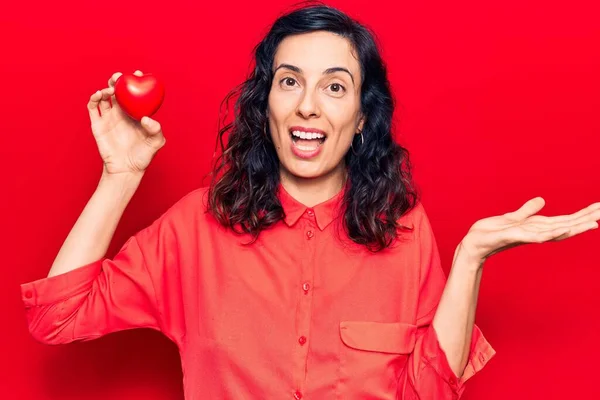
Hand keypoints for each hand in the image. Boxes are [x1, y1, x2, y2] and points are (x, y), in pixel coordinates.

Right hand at [87, 70, 165, 175]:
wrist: (126, 169)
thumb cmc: (143, 156)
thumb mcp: (156, 143)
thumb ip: (155, 130)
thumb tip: (146, 118)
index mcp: (135, 113)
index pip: (135, 93)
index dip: (136, 81)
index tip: (138, 73)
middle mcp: (121, 112)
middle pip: (118, 90)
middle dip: (117, 80)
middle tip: (119, 77)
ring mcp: (108, 117)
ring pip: (104, 96)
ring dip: (105, 88)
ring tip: (110, 89)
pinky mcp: (97, 124)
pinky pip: (93, 107)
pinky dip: (94, 98)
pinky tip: (99, 95)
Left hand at [459, 197, 599, 264]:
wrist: (474, 244)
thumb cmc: (492, 233)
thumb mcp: (512, 218)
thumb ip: (528, 211)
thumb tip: (542, 200)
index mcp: (537, 227)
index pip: (565, 220)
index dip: (583, 215)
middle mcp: (536, 233)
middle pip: (566, 225)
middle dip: (586, 219)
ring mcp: (526, 236)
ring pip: (555, 232)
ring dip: (574, 228)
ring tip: (593, 223)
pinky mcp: (512, 236)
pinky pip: (533, 236)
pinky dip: (547, 234)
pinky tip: (560, 231)